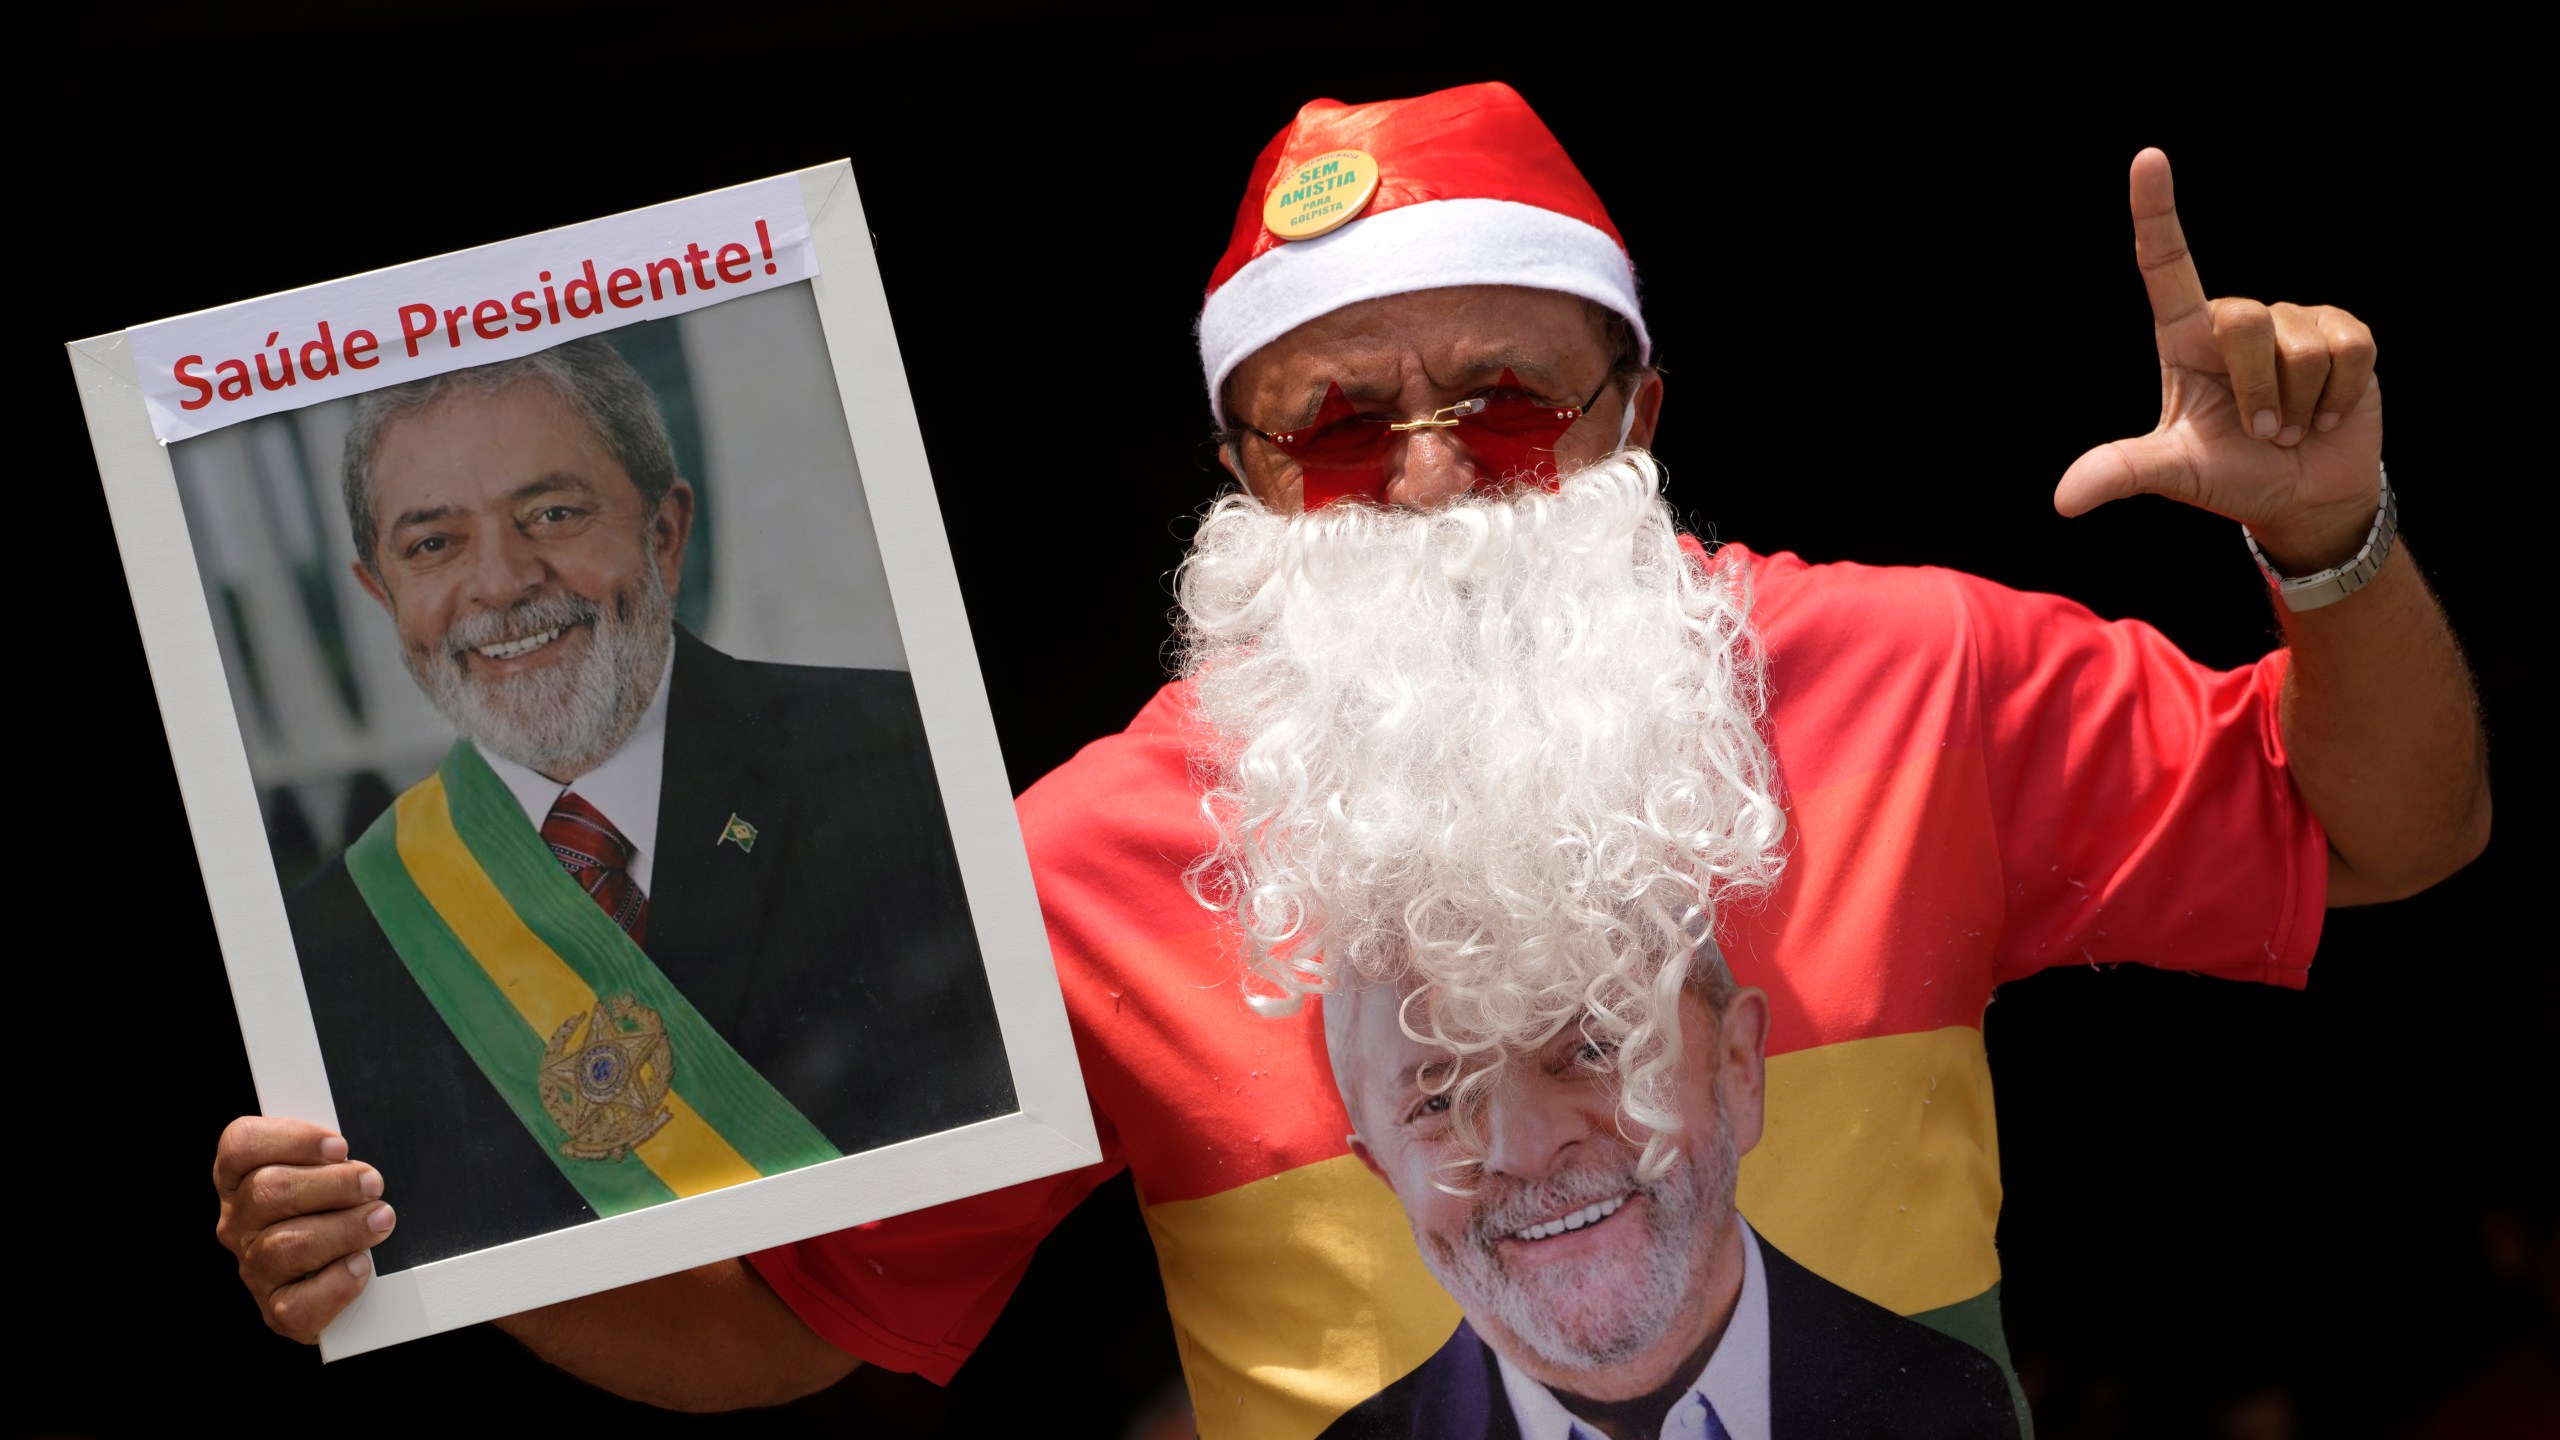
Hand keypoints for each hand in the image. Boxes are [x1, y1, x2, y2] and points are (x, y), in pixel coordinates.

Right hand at [212, 1117, 393, 1342]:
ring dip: (343, 1229)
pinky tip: (360, 1265)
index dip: (292, 1140)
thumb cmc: (339, 1205)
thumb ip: (331, 1154)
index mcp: (242, 1178)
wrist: (346, 1274)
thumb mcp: (330, 1167)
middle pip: (269, 1191)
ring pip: (286, 1245)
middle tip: (372, 1183)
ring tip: (380, 1219)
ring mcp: (254, 1269)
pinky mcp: (277, 1311)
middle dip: (332, 1184)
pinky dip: (336, 1283)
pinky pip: (297, 1304)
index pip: (241, 1145)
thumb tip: (356, 1153)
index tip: (340, 1146)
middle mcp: (239, 1222)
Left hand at [2055, 149, 2383, 573]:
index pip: (2164, 263)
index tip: (2147, 157)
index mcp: (2183, 339)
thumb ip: (2121, 473)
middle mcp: (2233, 320)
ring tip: (2291, 423)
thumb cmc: (2231, 477)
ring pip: (2301, 344)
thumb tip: (2064, 499)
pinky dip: (2341, 395)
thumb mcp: (2174, 473)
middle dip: (2257, 389)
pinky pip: (2349, 349)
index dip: (2156, 209)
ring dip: (2299, 401)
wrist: (2302, 497)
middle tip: (2261, 429)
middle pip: (2244, 320)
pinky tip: (2328, 413)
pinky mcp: (2342, 332)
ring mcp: (2291, 322)